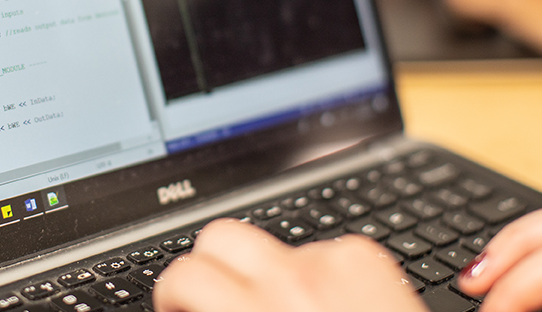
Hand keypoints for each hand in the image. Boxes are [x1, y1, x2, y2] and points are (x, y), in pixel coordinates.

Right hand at [152, 219, 425, 311]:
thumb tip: (192, 309)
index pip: (184, 274)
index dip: (173, 295)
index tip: (182, 311)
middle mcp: (290, 282)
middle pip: (220, 236)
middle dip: (212, 268)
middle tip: (222, 303)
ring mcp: (334, 264)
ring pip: (272, 243)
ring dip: (266, 271)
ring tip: (283, 310)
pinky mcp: (368, 259)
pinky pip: (322, 249)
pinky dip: (317, 273)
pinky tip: (331, 309)